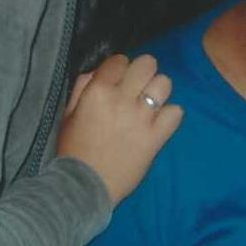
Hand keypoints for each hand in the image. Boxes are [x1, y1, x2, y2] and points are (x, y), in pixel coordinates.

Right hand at [57, 54, 182, 205]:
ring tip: (151, 103)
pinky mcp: (156, 137)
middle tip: (138, 87)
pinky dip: (169, 116)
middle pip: (147, 63)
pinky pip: (176, 113)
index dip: (120, 68)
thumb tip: (99, 71)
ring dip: (158, 91)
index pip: (119, 60)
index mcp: (98, 91)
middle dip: (143, 72)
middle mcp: (122, 99)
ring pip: (165, 83)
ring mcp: (142, 118)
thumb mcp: (68, 114)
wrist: (83, 186)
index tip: (118, 79)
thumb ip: (82, 87)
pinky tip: (159, 123)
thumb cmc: (73, 149)